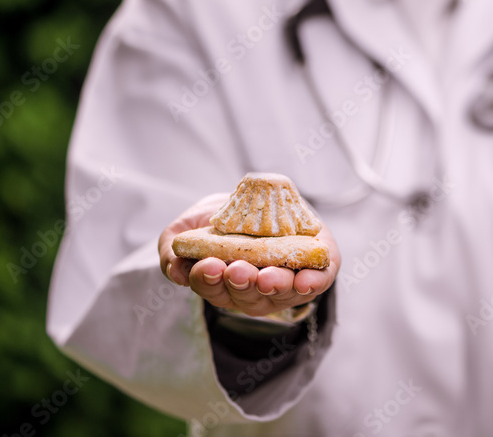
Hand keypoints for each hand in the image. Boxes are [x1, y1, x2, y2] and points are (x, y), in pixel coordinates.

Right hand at [158, 193, 340, 316]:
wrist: (263, 196)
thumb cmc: (222, 217)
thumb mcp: (190, 226)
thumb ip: (175, 249)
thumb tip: (177, 272)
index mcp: (222, 282)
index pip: (212, 288)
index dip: (208, 280)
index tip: (208, 264)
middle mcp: (254, 289)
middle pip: (248, 297)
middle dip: (242, 284)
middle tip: (237, 270)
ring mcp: (286, 282)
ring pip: (282, 293)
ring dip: (275, 285)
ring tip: (268, 277)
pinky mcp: (316, 268)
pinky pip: (318, 281)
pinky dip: (312, 282)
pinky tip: (305, 280)